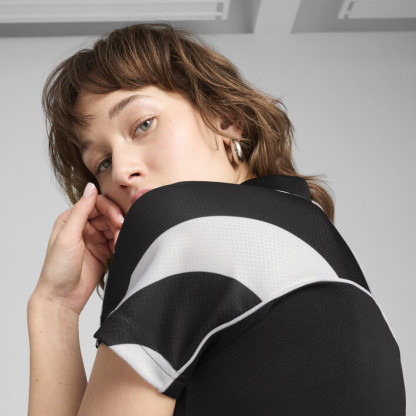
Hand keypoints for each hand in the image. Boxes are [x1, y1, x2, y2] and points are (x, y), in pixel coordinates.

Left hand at [32, 183, 123, 315]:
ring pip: (114, 227)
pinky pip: (117, 240)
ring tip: (119, 243)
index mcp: (71, 219)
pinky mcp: (103, 252)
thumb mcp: (68, 236)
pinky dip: (121, 242)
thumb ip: (81, 211)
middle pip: (108, 214)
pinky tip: (119, 248)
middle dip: (117, 221)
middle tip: (121, 230)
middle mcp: (83, 227)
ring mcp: (94, 239)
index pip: (96, 204)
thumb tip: (91, 187)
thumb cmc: (58, 269)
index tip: (118, 220)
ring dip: (119, 232)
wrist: (62, 298)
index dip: (110, 209)